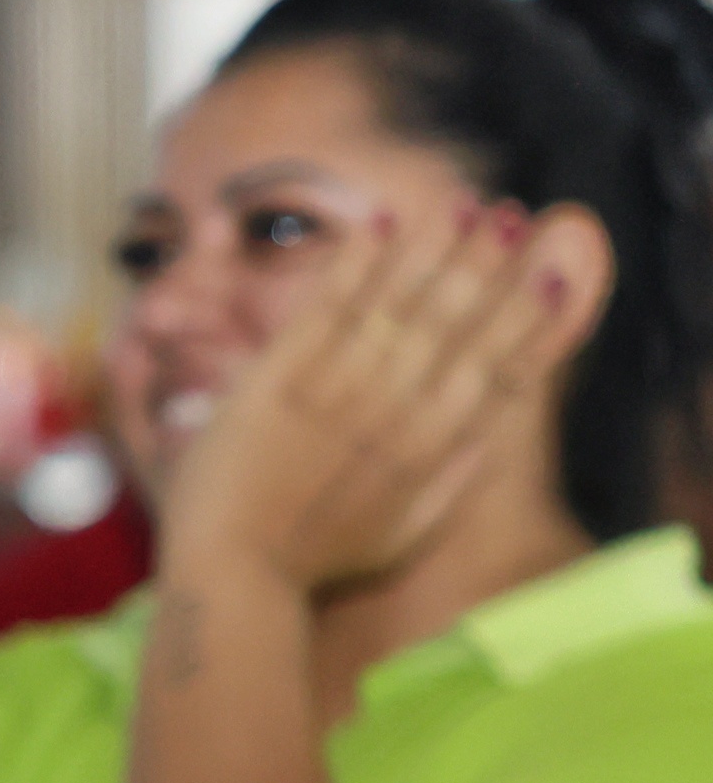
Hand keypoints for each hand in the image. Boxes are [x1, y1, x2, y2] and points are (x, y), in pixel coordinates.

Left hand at [164, 199, 582, 604]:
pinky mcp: (275, 380)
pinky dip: (357, 262)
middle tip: (510, 218)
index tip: (551, 277)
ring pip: (397, 304)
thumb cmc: (313, 562)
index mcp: (429, 448)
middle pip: (452, 323)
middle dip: (486, 266)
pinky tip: (382, 222)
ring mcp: (334, 390)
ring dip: (433, 249)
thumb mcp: (404, 534)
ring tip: (462, 206)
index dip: (526, 317)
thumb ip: (454, 481)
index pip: (494, 367)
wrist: (232, 576)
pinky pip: (325, 307)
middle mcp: (392, 411)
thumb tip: (492, 429)